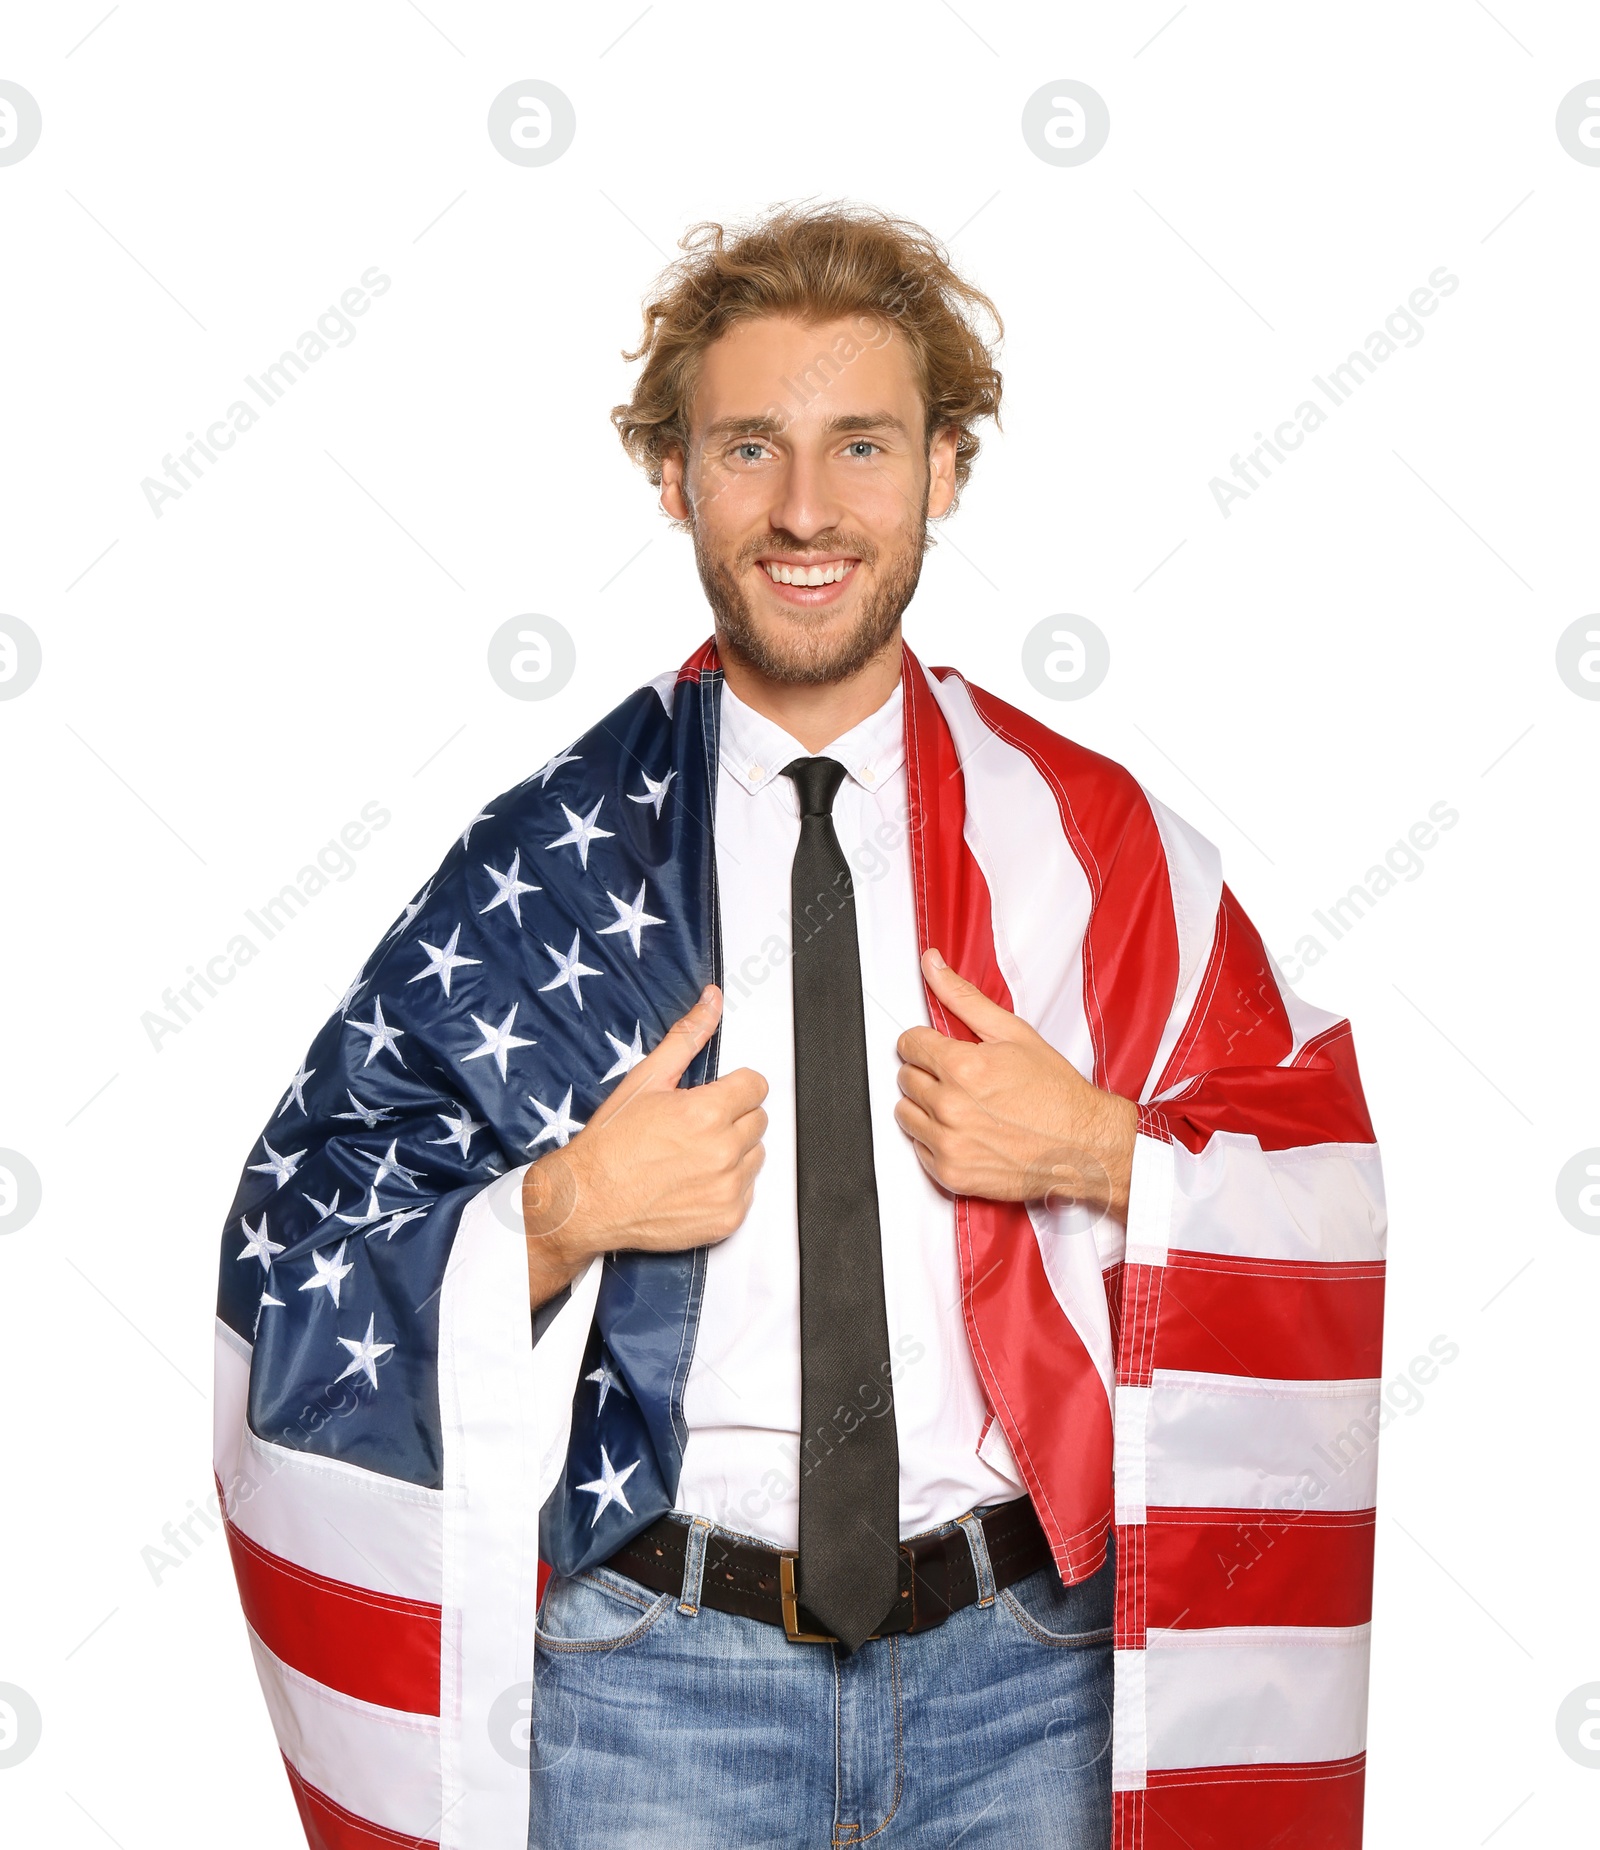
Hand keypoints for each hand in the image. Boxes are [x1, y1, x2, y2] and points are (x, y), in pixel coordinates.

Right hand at [522, 986, 767, 1308]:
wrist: (587, 1201)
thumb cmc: (610, 1144)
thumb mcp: (645, 1080)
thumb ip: (687, 1038)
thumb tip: (711, 1002)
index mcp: (706, 1113)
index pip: (756, 1085)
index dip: (733, 1087)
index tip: (714, 1096)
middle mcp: (722, 1152)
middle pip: (758, 1119)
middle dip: (732, 1118)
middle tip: (694, 1128)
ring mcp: (727, 1189)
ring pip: (756, 1155)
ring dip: (734, 1152)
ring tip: (692, 1155)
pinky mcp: (727, 1218)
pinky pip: (748, 1191)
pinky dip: (728, 1186)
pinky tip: (694, 1182)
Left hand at [894, 949, 1137, 1220]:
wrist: (1083, 1146)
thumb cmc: (1055, 1093)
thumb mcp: (1013, 1033)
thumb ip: (963, 997)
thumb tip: (932, 965)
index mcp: (961, 1067)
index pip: (908, 1044)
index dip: (926, 1043)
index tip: (941, 1050)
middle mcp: (949, 1107)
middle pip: (905, 1078)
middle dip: (928, 1073)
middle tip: (963, 1079)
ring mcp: (948, 1144)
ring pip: (905, 1114)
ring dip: (926, 1106)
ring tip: (964, 1105)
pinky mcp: (950, 1173)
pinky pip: (918, 1148)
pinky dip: (936, 1140)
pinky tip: (967, 1131)